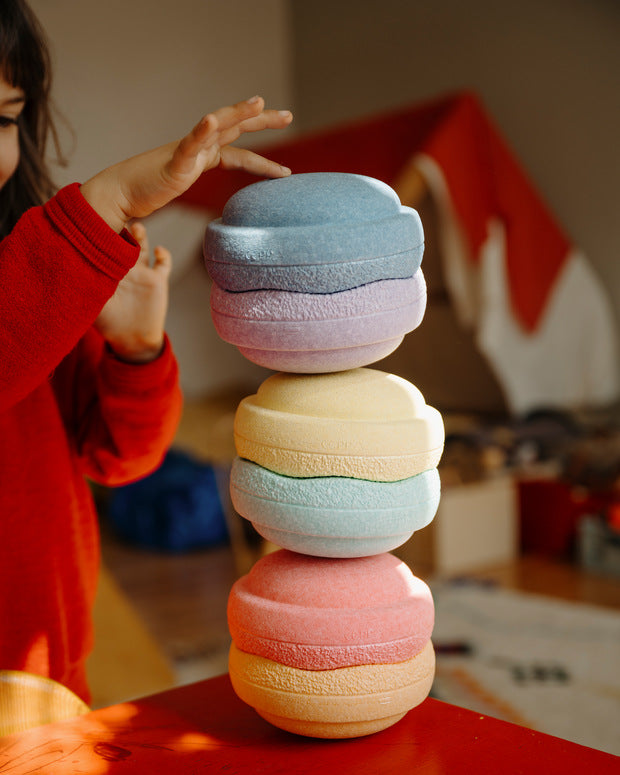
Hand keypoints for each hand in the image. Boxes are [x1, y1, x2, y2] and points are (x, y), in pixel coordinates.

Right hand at [81, 96, 292, 232]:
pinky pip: (189, 143)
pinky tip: (213, 119)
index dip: (262, 159)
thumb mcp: (179, 186)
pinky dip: (201, 130)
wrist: (118, 194)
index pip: (238, 152)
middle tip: (290, 116)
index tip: (284, 170)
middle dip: (263, 120)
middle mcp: (197, 148)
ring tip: (260, 102)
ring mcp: (185, 152)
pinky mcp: (173, 162)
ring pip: (216, 126)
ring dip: (238, 113)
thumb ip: (192, 181)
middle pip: (235, 128)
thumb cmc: (145, 192)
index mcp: (201, 156)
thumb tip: (210, 210)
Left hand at [95, 222, 170, 362]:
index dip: (102, 234)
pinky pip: (164, 263)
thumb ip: (86, 290)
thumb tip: (69, 275)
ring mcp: (141, 272)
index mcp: (107, 270)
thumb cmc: (109, 325)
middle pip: (122, 239)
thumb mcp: (93, 306)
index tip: (97, 222)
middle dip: (121, 228)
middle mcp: (123, 268)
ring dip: (141, 235)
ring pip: (142, 245)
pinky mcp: (157, 280)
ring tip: (137, 229)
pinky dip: (164, 254)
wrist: (133, 340)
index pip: (104, 246)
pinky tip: (159, 251)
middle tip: (117, 219)